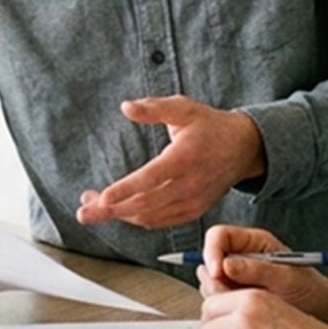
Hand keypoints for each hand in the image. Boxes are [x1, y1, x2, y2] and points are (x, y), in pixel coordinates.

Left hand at [75, 96, 266, 228]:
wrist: (244, 148)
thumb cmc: (209, 125)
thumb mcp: (183, 108)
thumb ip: (153, 108)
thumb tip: (126, 107)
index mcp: (184, 158)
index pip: (150, 179)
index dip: (124, 190)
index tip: (101, 198)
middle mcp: (189, 185)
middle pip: (145, 204)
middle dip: (111, 210)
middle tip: (83, 211)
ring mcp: (192, 201)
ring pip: (151, 217)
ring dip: (120, 215)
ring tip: (93, 209)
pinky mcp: (193, 211)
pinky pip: (161, 221)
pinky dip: (138, 219)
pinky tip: (119, 212)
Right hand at [198, 224, 327, 328]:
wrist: (326, 316)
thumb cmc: (313, 291)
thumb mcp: (288, 277)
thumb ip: (257, 269)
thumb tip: (226, 264)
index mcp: (253, 243)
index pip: (219, 236)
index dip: (212, 251)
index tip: (217, 271)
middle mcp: (241, 258)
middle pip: (210, 259)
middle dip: (214, 277)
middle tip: (229, 294)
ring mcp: (237, 279)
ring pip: (210, 281)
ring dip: (219, 294)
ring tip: (244, 305)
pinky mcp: (237, 298)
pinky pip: (218, 299)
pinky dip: (224, 307)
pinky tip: (243, 314)